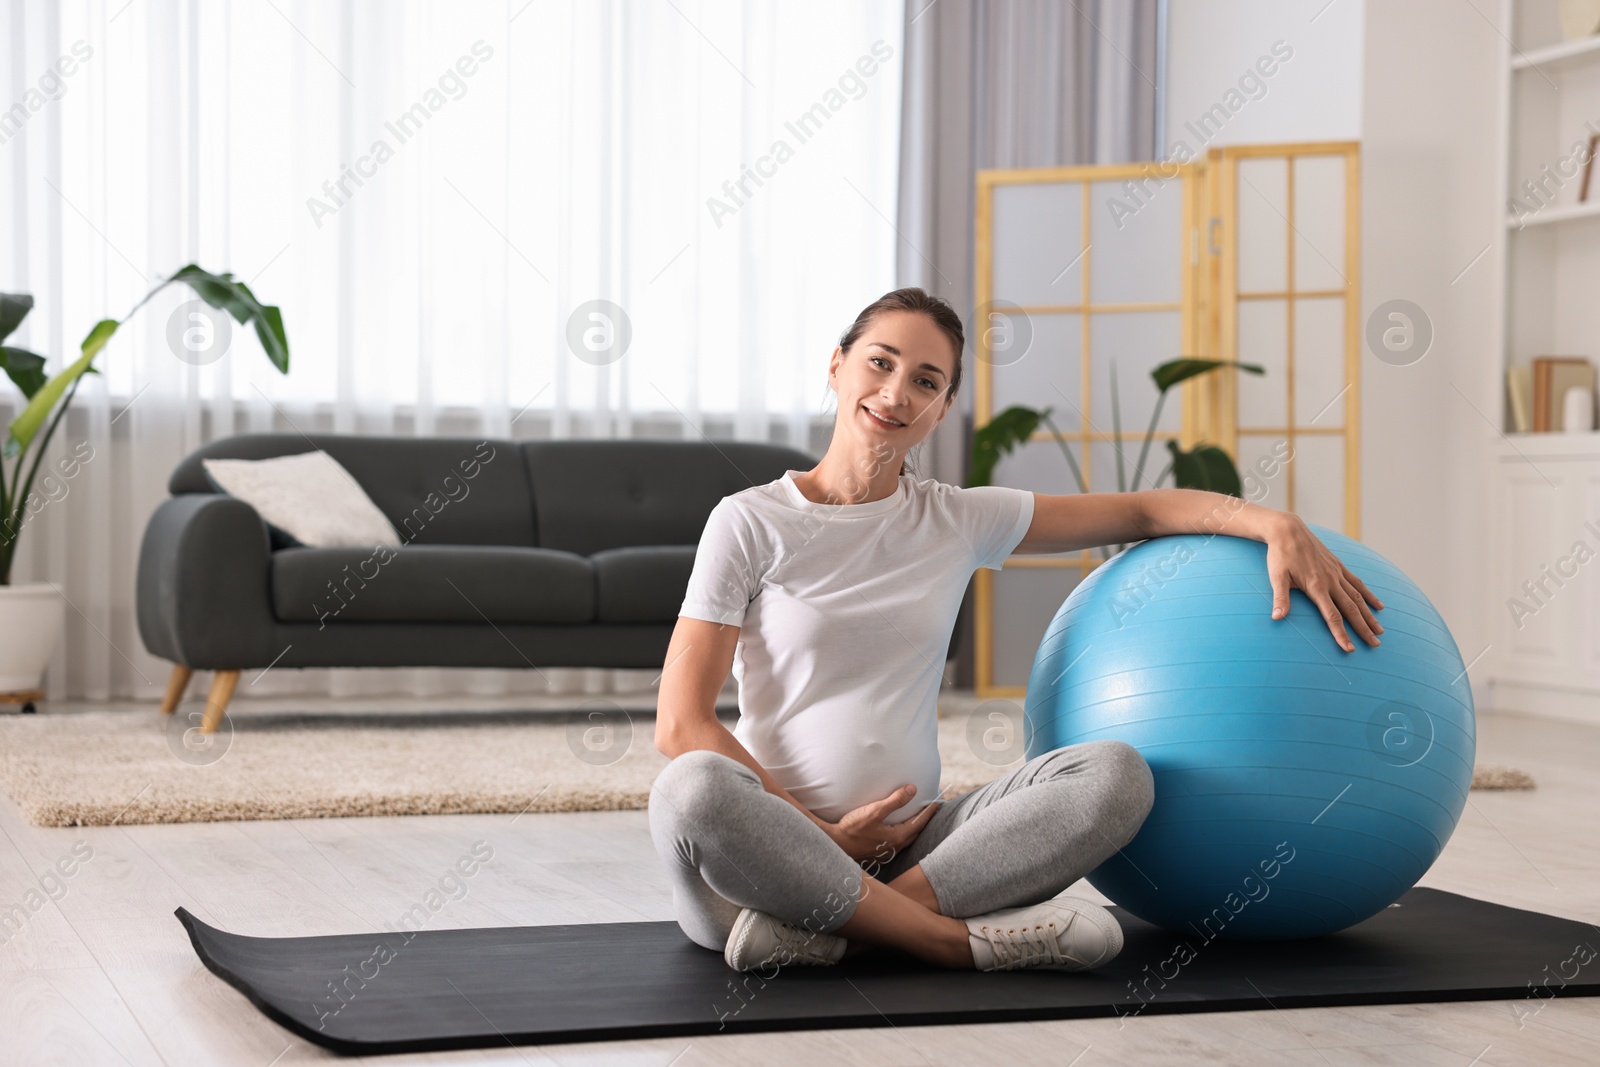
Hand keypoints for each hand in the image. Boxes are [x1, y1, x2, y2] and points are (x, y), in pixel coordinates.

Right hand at [821, 783, 941, 863]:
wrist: (836, 845)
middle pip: (916, 832)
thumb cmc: (853, 828)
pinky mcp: (879, 853)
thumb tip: (912, 789)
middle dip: (925, 820)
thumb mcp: (874, 811)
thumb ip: (895, 800)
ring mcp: (887, 852)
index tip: (938, 802)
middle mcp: (895, 846)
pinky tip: (898, 829)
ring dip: (914, 828)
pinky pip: (898, 843)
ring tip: (918, 818)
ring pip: (907, 839)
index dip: (929, 811)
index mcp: (898, 837)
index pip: (920, 822)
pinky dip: (903, 833)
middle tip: (931, 809)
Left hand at [1265, 513, 1384, 651]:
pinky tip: (1379, 606)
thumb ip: (1280, 598)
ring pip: (1358, 597)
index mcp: (1316, 586)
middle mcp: (1331, 580)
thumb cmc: (1280, 555)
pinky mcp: (1339, 565)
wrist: (1288, 530)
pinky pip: (1357, 582)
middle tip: (1375, 644)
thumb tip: (1277, 617)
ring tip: (1380, 631)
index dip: (1341, 634)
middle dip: (1363, 628)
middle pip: (1351, 609)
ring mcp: (1337, 572)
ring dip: (1370, 615)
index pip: (1332, 616)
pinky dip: (1369, 595)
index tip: (1350, 649)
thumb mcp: (1276, 577)